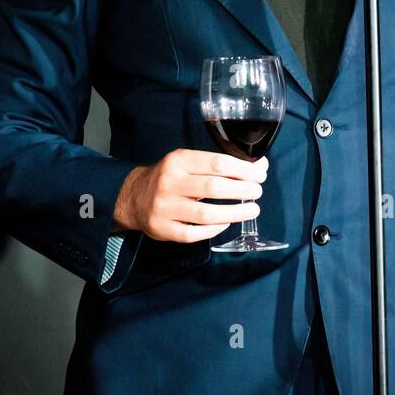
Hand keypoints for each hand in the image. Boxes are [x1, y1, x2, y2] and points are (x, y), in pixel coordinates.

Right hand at [112, 148, 268, 241]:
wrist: (134, 197)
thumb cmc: (171, 177)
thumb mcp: (190, 162)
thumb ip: (221, 164)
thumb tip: (260, 165)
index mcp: (178, 160)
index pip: (217, 163)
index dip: (244, 169)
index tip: (260, 174)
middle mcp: (169, 182)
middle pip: (213, 187)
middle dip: (242, 190)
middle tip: (257, 192)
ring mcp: (164, 207)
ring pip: (205, 214)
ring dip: (234, 212)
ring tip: (252, 210)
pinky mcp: (162, 229)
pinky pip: (193, 234)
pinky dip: (214, 230)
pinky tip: (226, 223)